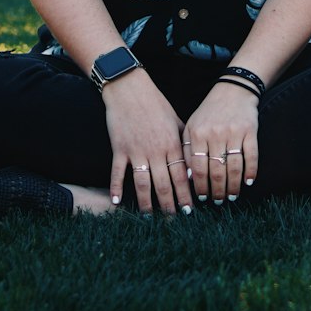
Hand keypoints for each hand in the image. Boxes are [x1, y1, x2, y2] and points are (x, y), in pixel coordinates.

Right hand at [101, 69, 193, 214]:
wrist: (130, 89)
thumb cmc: (156, 103)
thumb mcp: (176, 120)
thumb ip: (185, 142)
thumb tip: (194, 162)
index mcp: (171, 144)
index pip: (181, 176)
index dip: (185, 195)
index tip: (190, 210)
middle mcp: (155, 151)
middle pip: (163, 185)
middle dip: (169, 205)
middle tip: (173, 221)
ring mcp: (136, 151)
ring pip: (142, 184)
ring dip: (147, 203)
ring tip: (150, 217)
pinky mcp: (119, 149)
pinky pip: (117, 173)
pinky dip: (116, 188)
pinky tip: (117, 203)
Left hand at [183, 83, 258, 203]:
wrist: (233, 90)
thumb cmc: (209, 112)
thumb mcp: (191, 126)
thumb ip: (186, 150)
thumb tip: (188, 179)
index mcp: (197, 133)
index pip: (198, 168)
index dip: (200, 187)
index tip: (203, 198)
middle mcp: (215, 134)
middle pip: (216, 171)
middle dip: (217, 191)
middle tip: (219, 201)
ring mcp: (233, 132)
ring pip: (233, 167)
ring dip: (233, 186)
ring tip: (232, 196)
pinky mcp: (250, 130)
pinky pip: (251, 156)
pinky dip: (250, 171)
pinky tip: (248, 182)